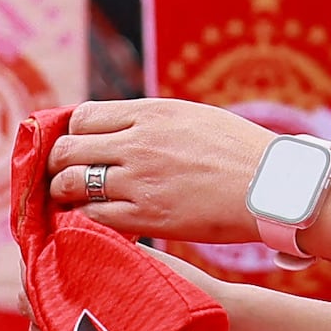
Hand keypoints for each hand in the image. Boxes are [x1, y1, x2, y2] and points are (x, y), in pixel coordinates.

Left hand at [43, 99, 279, 248]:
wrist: (272, 187)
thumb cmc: (238, 152)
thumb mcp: (191, 117)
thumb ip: (149, 121)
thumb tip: (116, 130)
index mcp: (149, 112)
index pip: (82, 117)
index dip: (71, 133)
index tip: (75, 146)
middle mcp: (138, 143)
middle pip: (68, 150)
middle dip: (58, 163)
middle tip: (62, 174)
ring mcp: (140, 181)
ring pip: (74, 184)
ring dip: (66, 192)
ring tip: (71, 199)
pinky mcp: (148, 217)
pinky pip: (96, 216)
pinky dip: (88, 217)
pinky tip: (97, 218)